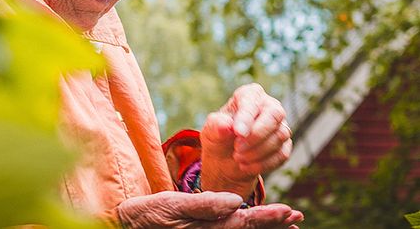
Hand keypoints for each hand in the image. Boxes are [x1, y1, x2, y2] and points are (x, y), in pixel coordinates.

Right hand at [117, 190, 303, 227]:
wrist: (130, 223)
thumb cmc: (150, 212)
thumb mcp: (173, 204)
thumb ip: (204, 204)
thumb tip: (235, 201)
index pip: (246, 224)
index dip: (269, 218)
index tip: (290, 212)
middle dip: (274, 224)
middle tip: (297, 216)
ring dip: (266, 228)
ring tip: (287, 223)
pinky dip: (247, 228)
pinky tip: (255, 223)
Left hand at [200, 83, 292, 197]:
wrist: (225, 160)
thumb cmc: (218, 137)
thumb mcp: (210, 131)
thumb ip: (216, 126)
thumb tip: (226, 125)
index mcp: (249, 95)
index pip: (252, 101)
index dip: (247, 117)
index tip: (238, 133)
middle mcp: (269, 106)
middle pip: (274, 115)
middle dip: (257, 135)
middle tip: (237, 149)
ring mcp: (280, 126)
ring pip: (279, 136)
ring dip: (257, 152)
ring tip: (237, 158)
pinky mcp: (285, 146)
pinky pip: (282, 154)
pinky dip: (263, 164)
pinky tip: (245, 166)